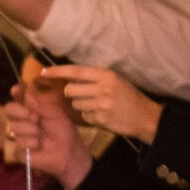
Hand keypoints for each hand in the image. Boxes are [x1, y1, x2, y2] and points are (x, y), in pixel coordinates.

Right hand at [4, 89, 90, 189]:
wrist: (69, 152)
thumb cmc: (63, 131)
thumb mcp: (55, 114)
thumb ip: (39, 104)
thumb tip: (25, 90)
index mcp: (30, 110)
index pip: (18, 98)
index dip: (16, 93)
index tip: (16, 90)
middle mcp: (21, 121)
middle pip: (8, 109)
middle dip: (19, 112)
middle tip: (34, 117)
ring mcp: (18, 135)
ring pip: (14, 127)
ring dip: (31, 131)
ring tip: (42, 136)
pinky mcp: (19, 151)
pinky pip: (19, 143)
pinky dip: (32, 144)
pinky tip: (39, 146)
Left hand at [41, 64, 160, 141]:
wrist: (145, 117)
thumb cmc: (128, 97)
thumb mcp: (115, 82)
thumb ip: (95, 79)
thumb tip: (69, 77)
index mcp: (107, 76)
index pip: (76, 71)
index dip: (58, 71)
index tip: (44, 72)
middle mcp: (103, 88)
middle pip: (70, 90)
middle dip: (72, 94)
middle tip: (85, 96)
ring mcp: (101, 104)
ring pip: (75, 104)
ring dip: (82, 106)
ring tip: (98, 106)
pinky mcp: (100, 118)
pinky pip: (84, 116)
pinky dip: (90, 116)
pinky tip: (103, 115)